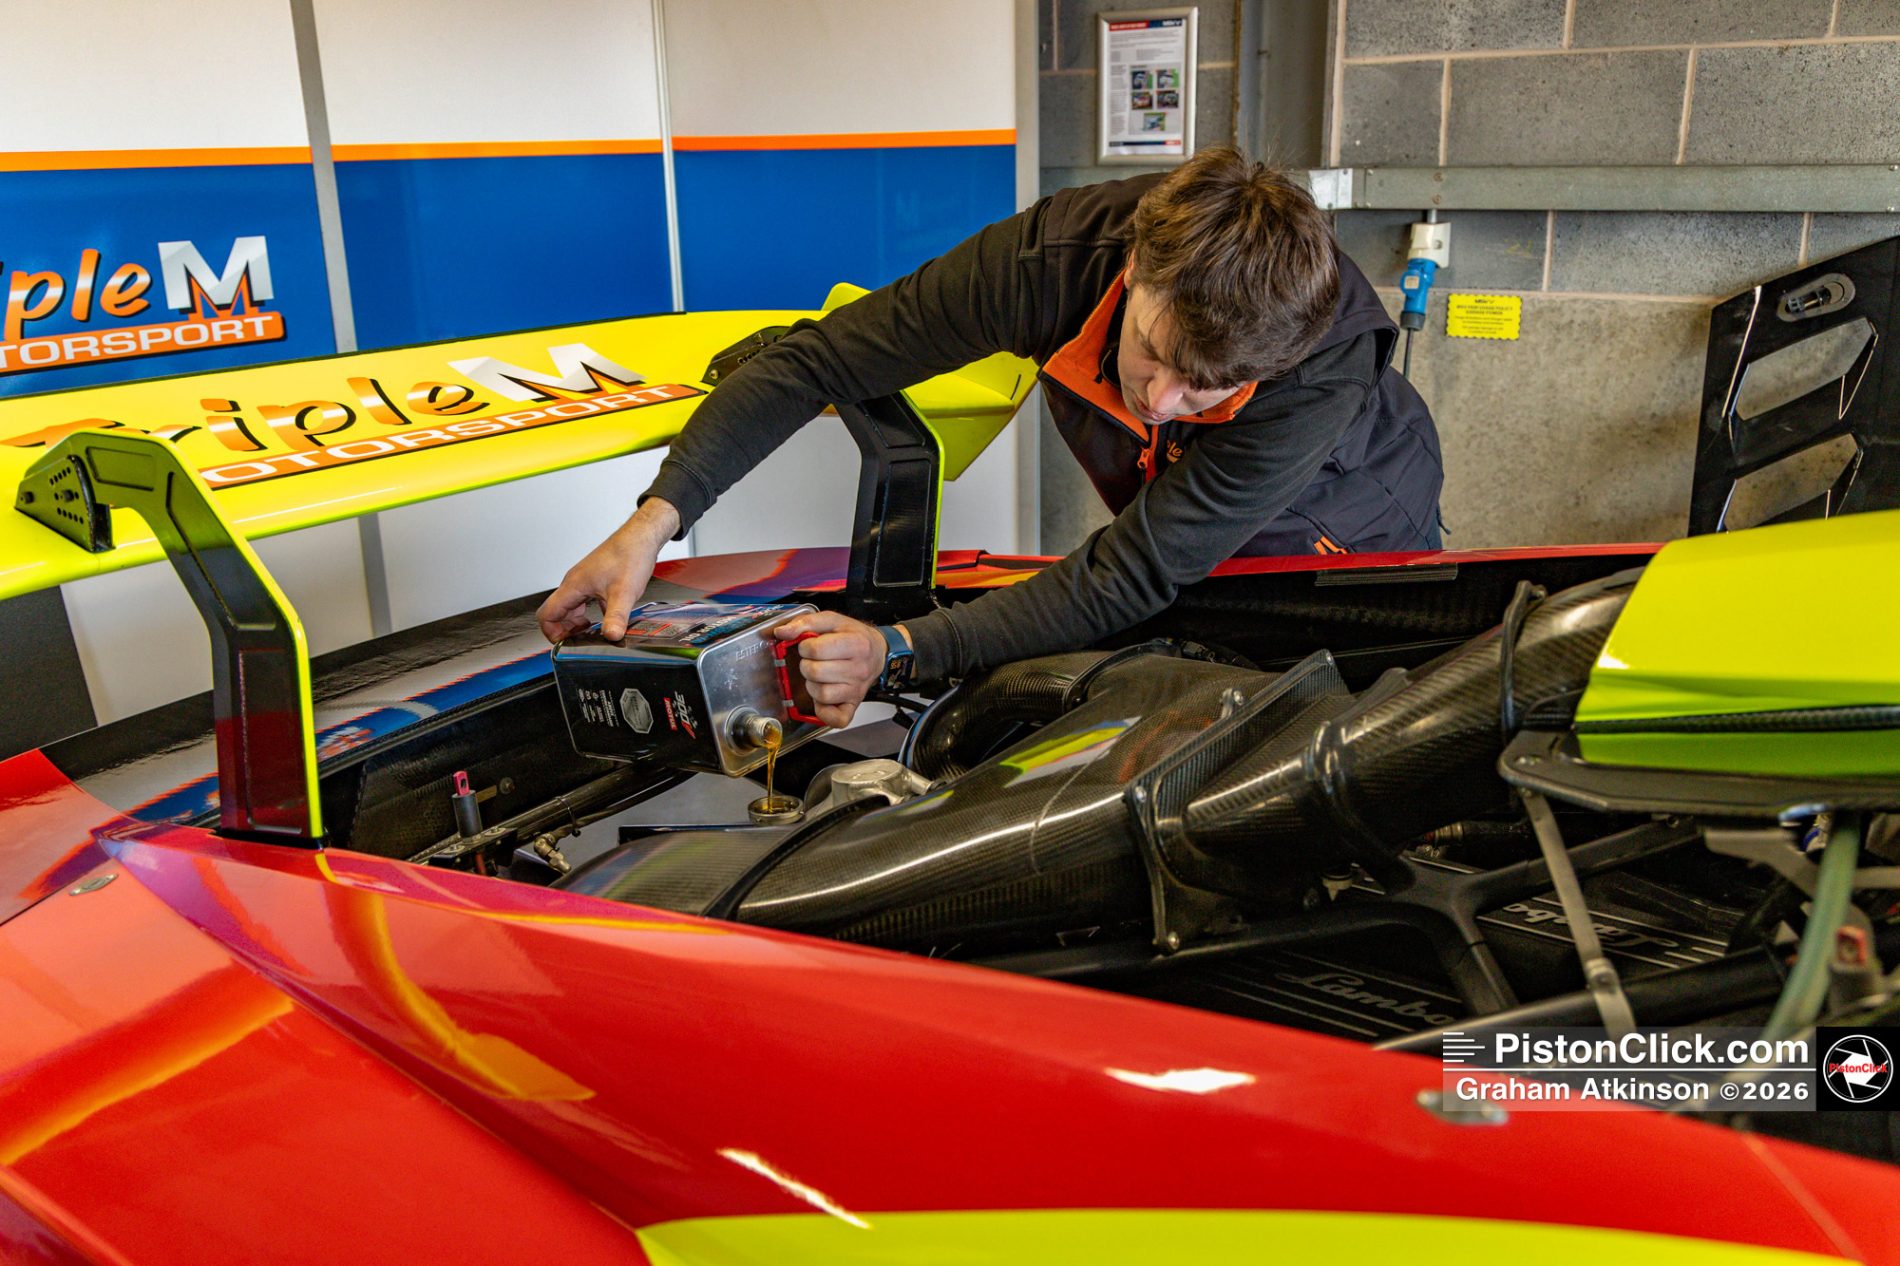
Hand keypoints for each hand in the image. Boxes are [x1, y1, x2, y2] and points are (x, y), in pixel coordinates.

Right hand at [537, 498, 680, 642]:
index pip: (546, 615)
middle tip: (581, 641)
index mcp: (573, 586)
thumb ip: (616, 617)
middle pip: (555, 613)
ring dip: (575, 623)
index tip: (567, 644)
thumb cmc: (629, 556)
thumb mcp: (624, 592)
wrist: (640, 538)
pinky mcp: (593, 580)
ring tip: (592, 633)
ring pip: (568, 607)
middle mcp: (574, 583)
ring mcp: (583, 581)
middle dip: (564, 630)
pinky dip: (587, 614)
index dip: (552, 633)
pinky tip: (604, 618)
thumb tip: (611, 636)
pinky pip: (581, 601)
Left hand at [773, 611, 901, 727]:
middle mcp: (859, 669)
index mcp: (856, 644)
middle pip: (815, 673)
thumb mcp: (832, 620)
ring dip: (812, 685)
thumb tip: (782, 632)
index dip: (805, 647)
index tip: (810, 646)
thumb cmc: (854, 636)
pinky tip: (822, 698)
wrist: (877, 652)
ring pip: (822, 694)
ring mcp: (857, 690)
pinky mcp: (853, 706)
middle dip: (807, 665)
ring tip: (819, 677)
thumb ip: (806, 623)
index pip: (815, 649)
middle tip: (814, 661)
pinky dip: (824, 712)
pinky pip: (836, 719)